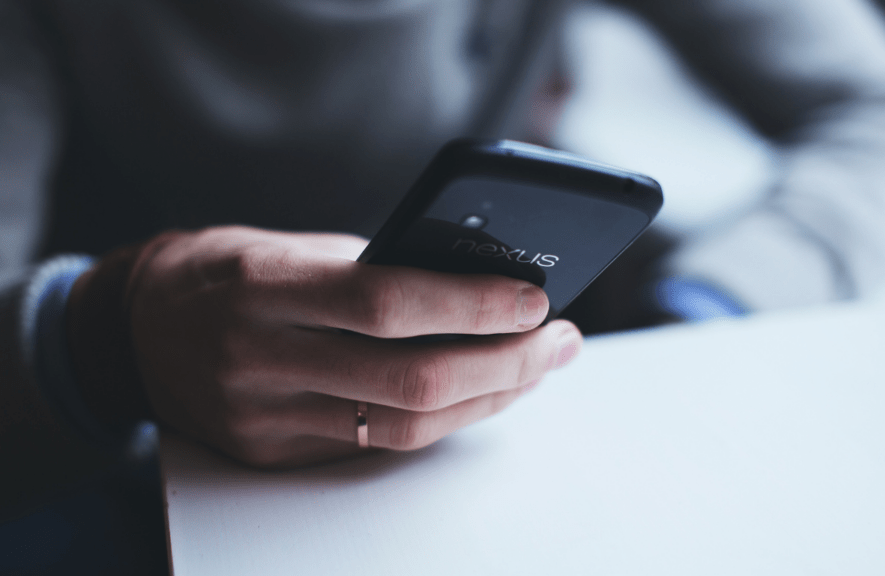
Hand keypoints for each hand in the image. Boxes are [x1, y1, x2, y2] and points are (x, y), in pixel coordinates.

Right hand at [120, 226, 580, 466]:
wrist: (138, 328)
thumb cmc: (228, 270)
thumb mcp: (291, 246)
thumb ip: (375, 268)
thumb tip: (479, 285)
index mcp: (263, 287)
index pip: (385, 302)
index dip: (472, 304)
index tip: (536, 299)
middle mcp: (258, 359)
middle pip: (410, 380)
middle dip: (506, 364)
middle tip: (561, 341)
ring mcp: (263, 417)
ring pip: (405, 426)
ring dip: (490, 398)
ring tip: (537, 367)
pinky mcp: (273, 452)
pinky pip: (379, 445)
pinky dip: (444, 420)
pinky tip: (483, 393)